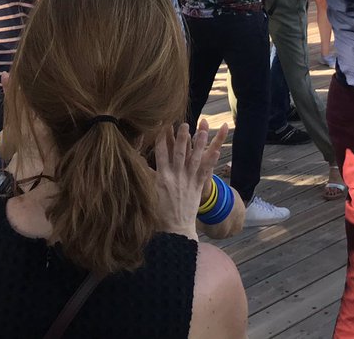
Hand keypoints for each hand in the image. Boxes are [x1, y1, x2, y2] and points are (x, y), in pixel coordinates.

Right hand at [154, 119, 228, 237]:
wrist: (174, 230)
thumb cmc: (157, 213)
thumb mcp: (149, 193)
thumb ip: (146, 176)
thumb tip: (137, 161)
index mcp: (162, 178)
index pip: (161, 153)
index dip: (162, 138)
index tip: (162, 125)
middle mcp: (176, 177)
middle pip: (179, 152)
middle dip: (181, 137)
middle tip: (183, 123)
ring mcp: (188, 182)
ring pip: (194, 159)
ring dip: (198, 144)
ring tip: (202, 130)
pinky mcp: (197, 188)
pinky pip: (205, 171)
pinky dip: (211, 160)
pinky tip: (216, 150)